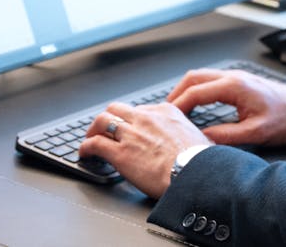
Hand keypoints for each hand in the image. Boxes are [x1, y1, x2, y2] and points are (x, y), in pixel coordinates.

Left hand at [79, 102, 209, 198]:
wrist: (196, 175)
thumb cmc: (201, 161)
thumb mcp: (200, 138)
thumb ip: (190, 135)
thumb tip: (197, 142)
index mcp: (166, 112)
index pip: (140, 109)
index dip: (131, 119)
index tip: (129, 127)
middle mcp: (146, 118)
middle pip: (117, 109)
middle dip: (108, 118)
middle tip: (104, 129)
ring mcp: (132, 134)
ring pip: (102, 120)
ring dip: (93, 129)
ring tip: (90, 138)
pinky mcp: (120, 153)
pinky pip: (94, 144)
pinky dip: (85, 147)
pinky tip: (84, 153)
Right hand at [167, 68, 285, 146]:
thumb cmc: (284, 119)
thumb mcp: (255, 132)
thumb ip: (226, 136)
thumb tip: (201, 138)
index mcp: (234, 86)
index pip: (196, 91)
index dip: (178, 104)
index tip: (168, 117)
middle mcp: (232, 76)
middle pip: (194, 77)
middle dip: (176, 93)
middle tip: (166, 111)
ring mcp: (234, 76)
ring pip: (200, 76)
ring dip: (186, 89)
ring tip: (176, 108)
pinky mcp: (237, 80)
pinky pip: (209, 79)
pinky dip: (196, 88)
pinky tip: (194, 102)